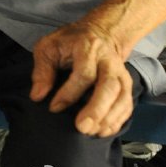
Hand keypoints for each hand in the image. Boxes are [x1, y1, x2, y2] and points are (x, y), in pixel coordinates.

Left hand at [30, 21, 133, 136]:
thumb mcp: (49, 46)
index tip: (54, 107)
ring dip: (108, 119)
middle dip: (96, 110)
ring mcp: (121, 74)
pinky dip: (117, 121)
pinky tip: (102, 131)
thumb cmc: (70, 42)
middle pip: (109, 87)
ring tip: (91, 132)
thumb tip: (37, 95)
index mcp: (88, 48)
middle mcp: (109, 61)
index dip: (69, 93)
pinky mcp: (127, 86)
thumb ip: (42, 69)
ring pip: (122, 98)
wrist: (101, 34)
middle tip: (81, 127)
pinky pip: (127, 106)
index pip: (83, 73)